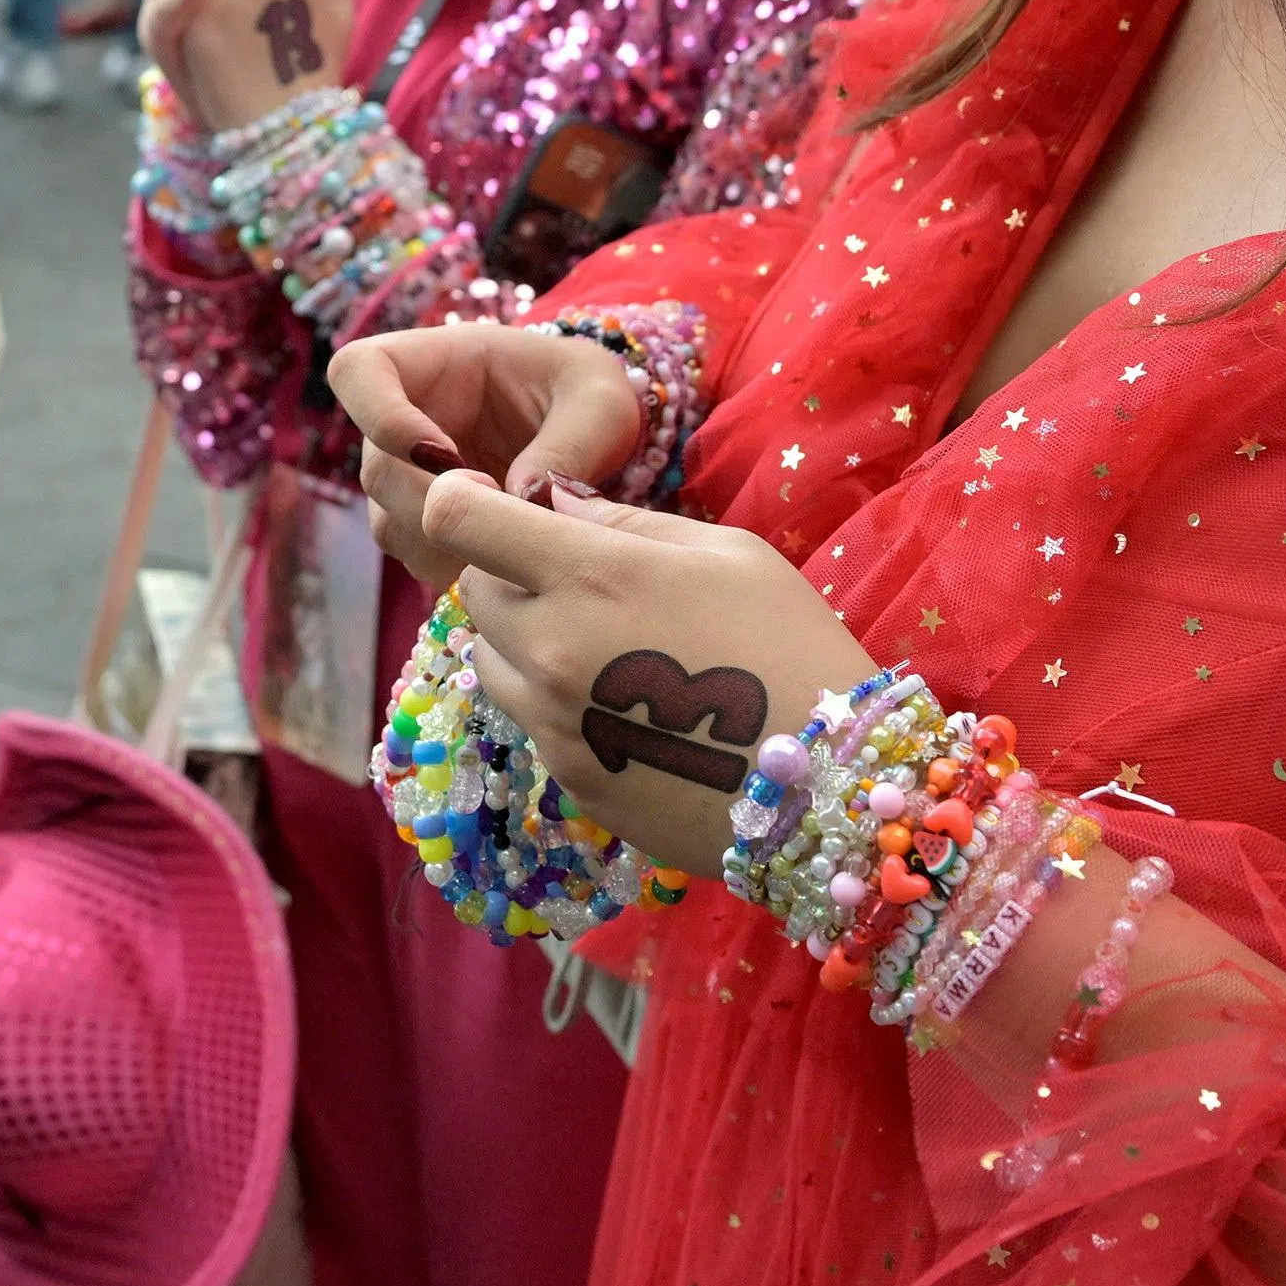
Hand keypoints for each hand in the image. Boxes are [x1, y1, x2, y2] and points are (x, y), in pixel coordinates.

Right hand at [328, 324, 639, 597]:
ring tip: (513, 542)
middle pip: (376, 470)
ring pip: (389, 522)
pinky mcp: (427, 522)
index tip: (442, 452)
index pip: (358, 372)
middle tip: (501, 513)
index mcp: (437, 362)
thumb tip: (523, 498)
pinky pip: (416, 555)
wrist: (595, 433)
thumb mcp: (602, 404)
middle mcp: (408, 419)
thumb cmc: (589, 394)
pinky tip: (505, 561)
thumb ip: (570, 444)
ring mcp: (410, 474)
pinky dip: (454, 565)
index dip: (379, 415)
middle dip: (434, 504)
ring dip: (444, 543)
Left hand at [416, 473, 863, 871]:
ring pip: (488, 657)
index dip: (460, 498)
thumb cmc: (792, 647)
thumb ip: (626, 521)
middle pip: (471, 589)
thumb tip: (551, 503)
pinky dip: (553, 697)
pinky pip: (527, 717)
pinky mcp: (566, 776)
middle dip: (506, 570)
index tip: (491, 500)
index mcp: (589, 575)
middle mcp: (550, 648)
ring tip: (602, 642)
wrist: (828, 787)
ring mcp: (551, 721)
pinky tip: (625, 702)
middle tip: (574, 576)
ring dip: (520, 637)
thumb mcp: (728, 553)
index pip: (457, 519)